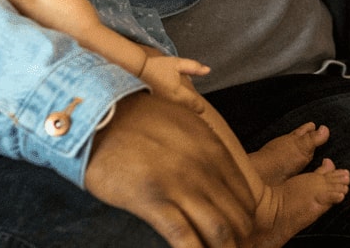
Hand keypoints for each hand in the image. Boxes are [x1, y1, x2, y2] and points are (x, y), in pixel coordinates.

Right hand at [85, 91, 256, 246]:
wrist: (104, 114)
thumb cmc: (140, 120)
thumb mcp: (186, 123)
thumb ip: (205, 145)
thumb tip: (217, 162)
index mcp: (214, 148)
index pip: (245, 192)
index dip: (244, 216)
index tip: (241, 230)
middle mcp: (205, 166)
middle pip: (236, 213)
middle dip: (239, 236)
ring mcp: (181, 184)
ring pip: (218, 228)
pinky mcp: (154, 201)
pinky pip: (184, 236)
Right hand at [140, 54, 211, 113]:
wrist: (139, 69)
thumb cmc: (159, 66)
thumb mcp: (178, 63)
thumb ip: (194, 67)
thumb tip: (208, 70)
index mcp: (178, 92)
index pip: (194, 104)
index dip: (200, 107)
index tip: (202, 109)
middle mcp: (171, 101)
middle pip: (186, 111)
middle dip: (192, 111)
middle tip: (196, 111)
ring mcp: (163, 104)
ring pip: (177, 112)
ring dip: (183, 111)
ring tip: (185, 110)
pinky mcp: (156, 105)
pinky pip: (168, 111)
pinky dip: (173, 110)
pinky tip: (172, 108)